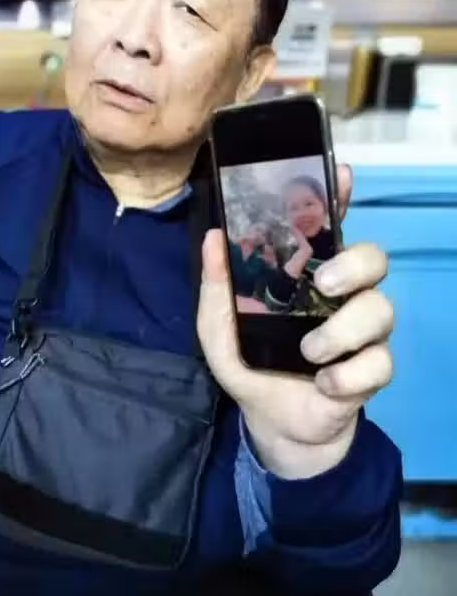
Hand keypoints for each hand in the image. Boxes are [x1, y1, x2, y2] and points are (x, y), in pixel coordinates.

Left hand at [197, 165, 393, 478]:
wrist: (273, 422)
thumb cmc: (250, 364)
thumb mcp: (219, 328)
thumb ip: (216, 287)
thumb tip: (213, 237)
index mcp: (306, 276)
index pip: (330, 228)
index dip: (339, 199)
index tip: (341, 173)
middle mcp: (340, 296)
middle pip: (373, 260)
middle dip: (354, 265)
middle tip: (322, 284)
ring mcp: (360, 332)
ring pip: (381, 310)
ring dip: (341, 331)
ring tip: (309, 352)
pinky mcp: (371, 372)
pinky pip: (380, 364)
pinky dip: (349, 374)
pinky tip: (324, 383)